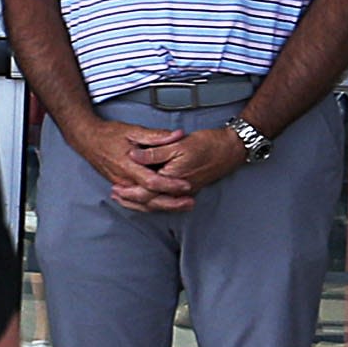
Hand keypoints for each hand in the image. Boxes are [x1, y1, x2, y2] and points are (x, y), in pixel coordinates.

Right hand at [63, 116, 197, 213]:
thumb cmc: (109, 134)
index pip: (151, 182)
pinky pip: (137, 202)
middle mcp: (124, 180)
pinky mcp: (121, 186)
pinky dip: (151, 206)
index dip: (170, 185)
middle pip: (149, 199)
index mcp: (128, 166)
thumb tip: (178, 134)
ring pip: (144, 203)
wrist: (87, 140)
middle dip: (171, 203)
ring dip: (164, 206)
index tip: (186, 185)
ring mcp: (121, 186)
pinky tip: (164, 205)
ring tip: (183, 205)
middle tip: (190, 203)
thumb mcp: (133, 131)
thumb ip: (156, 136)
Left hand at [122, 124, 249, 201]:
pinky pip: (166, 199)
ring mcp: (184, 190)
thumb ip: (154, 152)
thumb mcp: (178, 143)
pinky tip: (145, 196)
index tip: (115, 187)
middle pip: (150, 201)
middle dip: (131, 200)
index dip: (129, 190)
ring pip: (158, 203)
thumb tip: (133, 155)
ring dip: (140, 202)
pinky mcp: (188, 188)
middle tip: (115, 195)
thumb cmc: (207, 144)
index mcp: (173, 178)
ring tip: (124, 198)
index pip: (146, 190)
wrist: (232, 149)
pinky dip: (153, 199)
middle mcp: (178, 189)